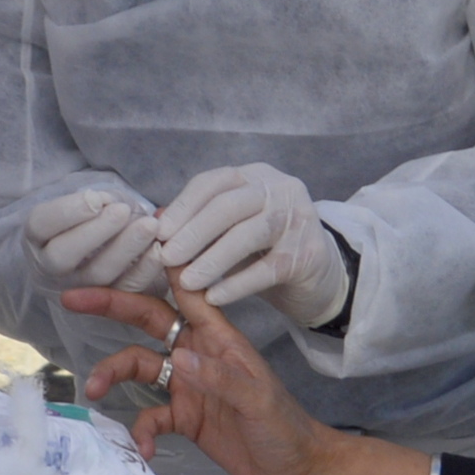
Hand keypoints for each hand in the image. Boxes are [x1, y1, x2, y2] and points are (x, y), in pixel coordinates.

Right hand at [29, 181, 166, 296]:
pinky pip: (124, 290)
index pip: (41, 224)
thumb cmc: (87, 217)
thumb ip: (93, 200)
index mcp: (37, 236)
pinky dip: (143, 270)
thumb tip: (108, 203)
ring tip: (149, 226)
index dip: (67, 212)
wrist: (91, 251)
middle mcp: (50, 267)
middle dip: (95, 232)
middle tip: (123, 211)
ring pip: (97, 275)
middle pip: (64, 255)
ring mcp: (77, 288)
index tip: (96, 199)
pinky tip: (158, 250)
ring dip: (124, 250)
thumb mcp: (82, 203)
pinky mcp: (107, 301)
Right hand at [74, 280, 397, 474]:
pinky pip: (150, 417)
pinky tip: (144, 450)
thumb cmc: (285, 427)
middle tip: (72, 297)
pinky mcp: (183, 418)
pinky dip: (142, 431)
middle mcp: (197, 354)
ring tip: (94, 391)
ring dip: (113, 374)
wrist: (295, 470)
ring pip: (138, 366)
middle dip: (111, 307)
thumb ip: (219, 379)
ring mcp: (187, 385)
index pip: (186, 292)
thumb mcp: (258, 401)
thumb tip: (177, 358)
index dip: (164, 263)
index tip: (136, 234)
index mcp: (219, 338)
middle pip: (146, 321)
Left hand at [158, 162, 349, 325]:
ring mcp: (299, 219)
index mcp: (256, 176)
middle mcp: (280, 189)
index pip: (213, 182)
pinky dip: (237, 284)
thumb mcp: (232, 229)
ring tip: (187, 282)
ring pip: (248, 235)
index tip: (159, 233)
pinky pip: (267, 269)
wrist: (319, 274)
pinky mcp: (309, 253)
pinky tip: (215, 297)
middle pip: (229, 205)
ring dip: (213, 259)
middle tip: (166, 258)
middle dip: (194, 232)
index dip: (183, 206)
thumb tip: (155, 222)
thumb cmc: (265, 249)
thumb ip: (199, 223)